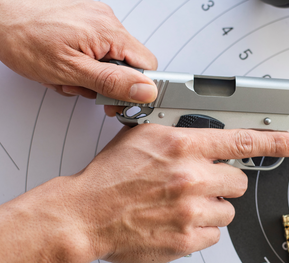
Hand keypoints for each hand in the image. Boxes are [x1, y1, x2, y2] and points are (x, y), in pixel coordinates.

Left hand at [0, 0, 157, 103]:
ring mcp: (95, 19)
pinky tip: (68, 65)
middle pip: (128, 64)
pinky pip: (97, 48)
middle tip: (87, 90)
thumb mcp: (71, 71)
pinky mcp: (84, 20)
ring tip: (69, 76)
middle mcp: (106, 21)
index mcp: (108, 31)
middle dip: (108, 83)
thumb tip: (145, 90)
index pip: (148, 65)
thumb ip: (112, 82)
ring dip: (93, 75)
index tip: (122, 100)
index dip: (138, 88)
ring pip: (111, 59)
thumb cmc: (24, 38)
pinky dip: (85, 62)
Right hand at [68, 125, 288, 262]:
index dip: (277, 141)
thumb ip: (182, 134)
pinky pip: (215, 233)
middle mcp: (192, 176)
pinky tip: (178, 222)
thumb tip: (209, 138)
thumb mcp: (144, 137)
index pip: (243, 139)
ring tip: (182, 205)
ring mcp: (192, 210)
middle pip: (239, 181)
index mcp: (183, 145)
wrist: (86, 214)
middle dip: (223, 183)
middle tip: (197, 184)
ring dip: (211, 207)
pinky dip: (200, 229)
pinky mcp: (189, 238)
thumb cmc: (111, 176)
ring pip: (228, 210)